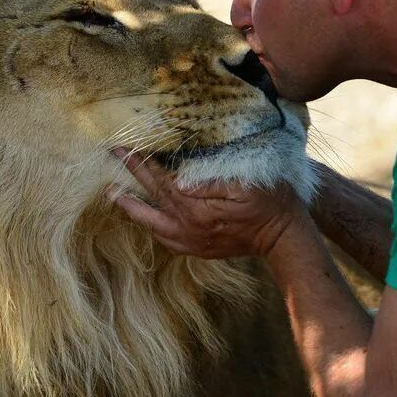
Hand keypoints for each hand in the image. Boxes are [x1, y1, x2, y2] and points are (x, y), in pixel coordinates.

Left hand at [109, 148, 309, 258]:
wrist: (282, 236)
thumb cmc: (268, 202)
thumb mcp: (245, 185)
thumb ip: (210, 184)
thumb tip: (178, 182)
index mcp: (198, 210)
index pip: (162, 181)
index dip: (143, 162)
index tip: (126, 147)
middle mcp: (188, 229)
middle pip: (152, 198)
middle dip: (130, 176)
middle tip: (113, 156)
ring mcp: (191, 242)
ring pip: (152, 223)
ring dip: (132, 207)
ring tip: (114, 194)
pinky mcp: (198, 249)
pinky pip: (165, 240)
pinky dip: (151, 227)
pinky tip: (145, 218)